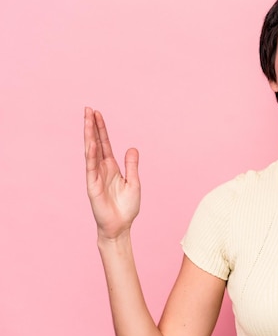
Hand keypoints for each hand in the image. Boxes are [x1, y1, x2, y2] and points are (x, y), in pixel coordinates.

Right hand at [84, 107, 140, 238]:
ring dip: (89, 136)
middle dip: (92, 126)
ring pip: (91, 152)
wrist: (120, 226)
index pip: (105, 143)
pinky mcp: (92, 186)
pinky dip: (91, 155)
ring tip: (87, 120)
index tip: (97, 113)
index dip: (101, 129)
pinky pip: (91, 168)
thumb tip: (132, 148)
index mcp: (112, 167)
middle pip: (95, 143)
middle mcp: (102, 169)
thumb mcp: (133, 182)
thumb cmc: (126, 207)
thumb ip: (132, 165)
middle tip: (88, 109)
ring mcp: (95, 176)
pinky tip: (90, 144)